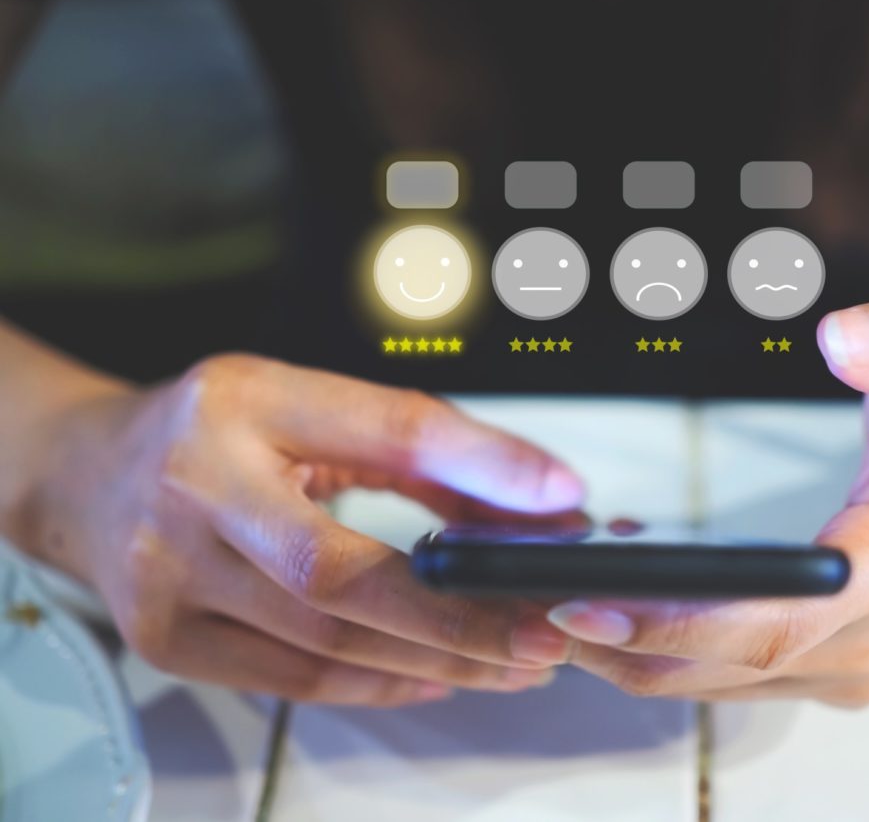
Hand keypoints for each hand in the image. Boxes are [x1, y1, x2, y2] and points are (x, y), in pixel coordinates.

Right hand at [21, 354, 584, 704]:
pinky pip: (294, 681)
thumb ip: (415, 450)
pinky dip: (379, 683)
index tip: (560, 499)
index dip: (479, 466)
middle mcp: (195, 489)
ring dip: (436, 659)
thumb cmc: (213, 431)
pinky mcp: (168, 642)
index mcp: (242, 403)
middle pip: (342, 574)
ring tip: (514, 659)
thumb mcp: (308, 404)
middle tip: (547, 631)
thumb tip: (533, 501)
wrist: (90, 477)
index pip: (385, 430)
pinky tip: (439, 674)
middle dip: (459, 615)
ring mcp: (168, 578)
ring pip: (326, 642)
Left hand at [546, 301, 868, 705]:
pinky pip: (729, 672)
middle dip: (622, 644)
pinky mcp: (828, 666)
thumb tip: (840, 334)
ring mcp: (848, 665)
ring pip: (718, 682)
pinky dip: (664, 647)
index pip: (770, 624)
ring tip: (539, 602)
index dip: (674, 625)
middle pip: (727, 667)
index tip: (585, 604)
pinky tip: (605, 600)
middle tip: (522, 603)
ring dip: (629, 653)